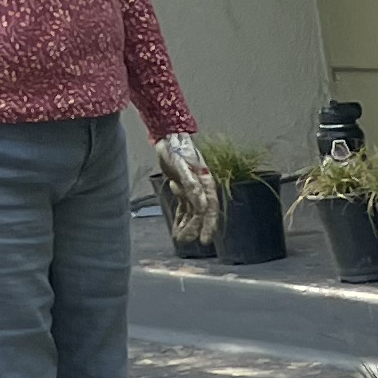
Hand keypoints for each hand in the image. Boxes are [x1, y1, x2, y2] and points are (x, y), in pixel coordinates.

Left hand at [149, 131, 216, 249]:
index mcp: (206, 183)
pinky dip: (181, 218)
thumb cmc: (177, 149)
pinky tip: (176, 228)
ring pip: (192, 213)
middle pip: (202, 214)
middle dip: (196, 229)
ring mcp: (192, 189)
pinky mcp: (183, 188)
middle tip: (187, 242)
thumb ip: (192, 185)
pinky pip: (183, 208)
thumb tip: (202, 205)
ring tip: (179, 238)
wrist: (168, 136)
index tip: (204, 240)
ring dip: (187, 226)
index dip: (208, 225)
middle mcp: (202, 188)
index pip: (210, 209)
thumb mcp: (182, 166)